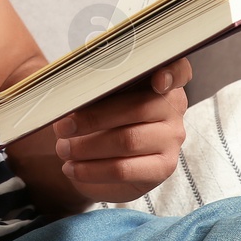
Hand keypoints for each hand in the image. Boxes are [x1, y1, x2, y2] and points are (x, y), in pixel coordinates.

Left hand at [51, 57, 191, 204]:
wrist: (101, 158)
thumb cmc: (99, 117)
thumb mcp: (96, 97)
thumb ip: (94, 88)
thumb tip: (69, 93)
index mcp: (160, 79)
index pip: (178, 70)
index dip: (171, 74)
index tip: (157, 81)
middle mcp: (173, 107)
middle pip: (136, 109)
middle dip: (92, 118)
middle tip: (62, 126)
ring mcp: (171, 138)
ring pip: (127, 141)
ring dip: (87, 147)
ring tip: (62, 149)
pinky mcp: (163, 167)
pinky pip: (124, 169)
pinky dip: (92, 170)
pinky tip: (72, 168)